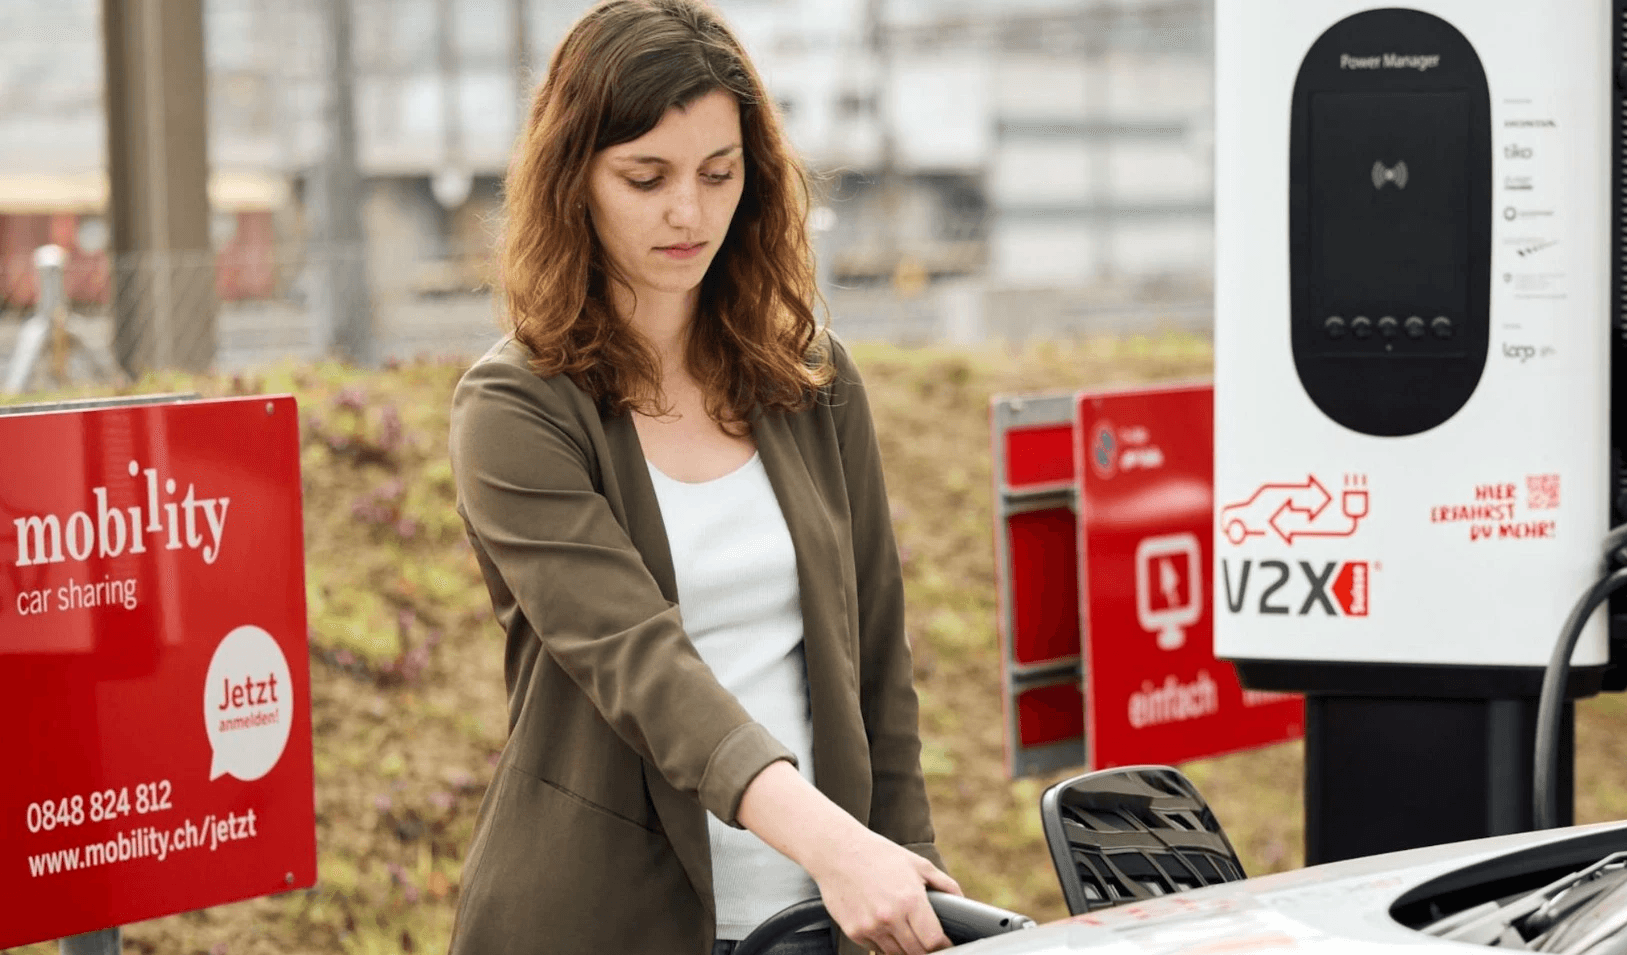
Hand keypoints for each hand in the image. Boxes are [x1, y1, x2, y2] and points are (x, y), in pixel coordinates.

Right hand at [736, 761, 960, 953]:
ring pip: (896, 954)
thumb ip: (945, 884)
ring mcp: (870, 927)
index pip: (934, 941)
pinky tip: (884, 925)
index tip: (946, 943)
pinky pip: (876, 948)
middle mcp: (890, 917)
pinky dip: (884, 942)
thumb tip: (963, 902)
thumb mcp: (917, 864)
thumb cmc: (878, 855)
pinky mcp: (854, 932)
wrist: (837, 851)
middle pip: (917, 952)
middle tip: (927, 938)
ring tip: (905, 930)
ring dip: (905, 948)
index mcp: (910, 900)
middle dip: (926, 949)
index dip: (944, 945)